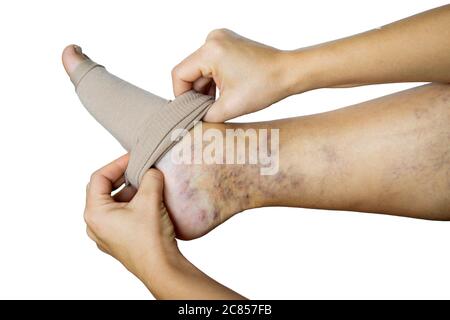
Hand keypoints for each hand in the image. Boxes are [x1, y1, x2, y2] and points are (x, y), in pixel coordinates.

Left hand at [84, 154, 177, 278]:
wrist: (162, 268)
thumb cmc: (150, 238)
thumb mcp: (150, 199)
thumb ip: (150, 178)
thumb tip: (152, 171)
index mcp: (95, 213)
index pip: (98, 178)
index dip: (116, 164)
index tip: (133, 158)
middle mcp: (95, 225)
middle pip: (104, 190)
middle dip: (123, 178)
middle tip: (141, 170)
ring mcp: (105, 235)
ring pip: (113, 204)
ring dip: (129, 192)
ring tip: (149, 186)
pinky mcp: (118, 241)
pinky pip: (120, 216)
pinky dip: (132, 206)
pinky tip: (149, 203)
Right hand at [172, 29, 301, 121]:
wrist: (289, 72)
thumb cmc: (265, 86)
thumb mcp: (230, 107)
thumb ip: (205, 115)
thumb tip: (191, 120)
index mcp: (211, 51)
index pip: (179, 74)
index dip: (181, 96)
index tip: (190, 112)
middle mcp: (212, 39)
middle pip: (189, 71)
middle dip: (196, 93)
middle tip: (206, 111)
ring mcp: (220, 39)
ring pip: (199, 69)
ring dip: (204, 87)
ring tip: (218, 102)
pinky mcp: (227, 42)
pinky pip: (209, 63)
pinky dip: (213, 79)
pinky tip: (223, 92)